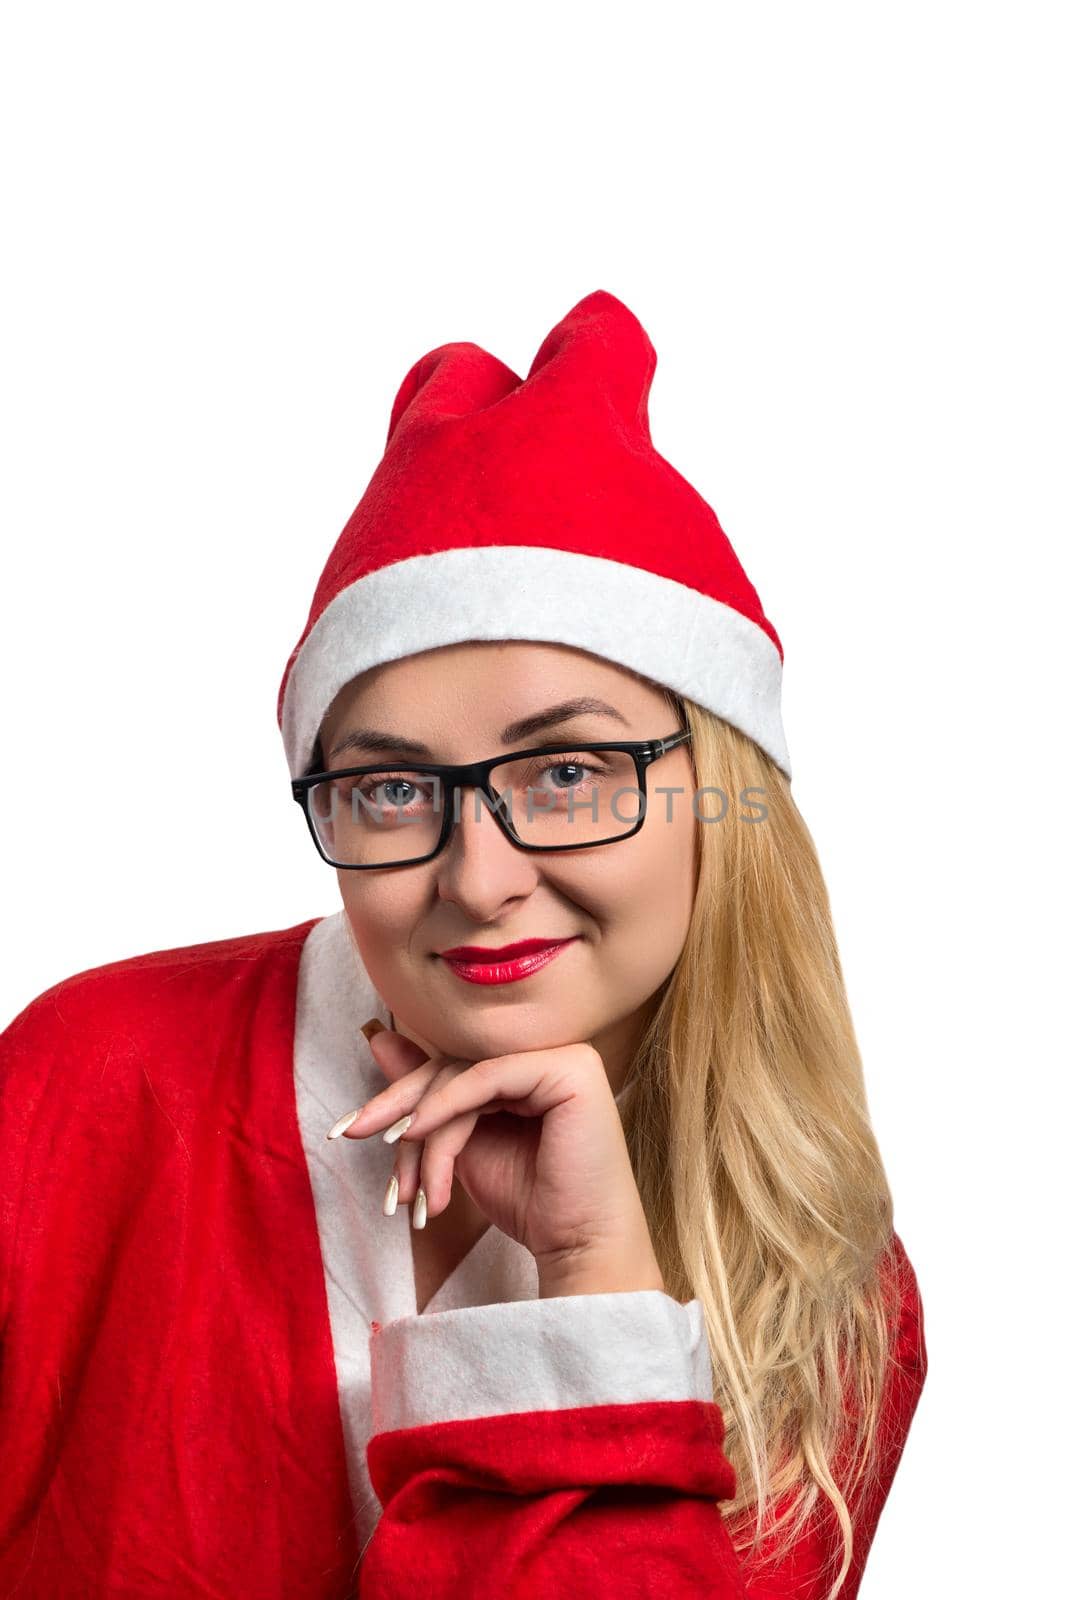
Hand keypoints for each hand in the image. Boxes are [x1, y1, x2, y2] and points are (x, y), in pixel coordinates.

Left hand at [330, 1027, 664, 1286]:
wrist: (580, 1247)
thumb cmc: (530, 1202)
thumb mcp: (461, 1145)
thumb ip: (427, 1096)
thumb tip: (377, 1037)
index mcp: (528, 1068)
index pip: (451, 1069)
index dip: (399, 1097)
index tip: (347, 1128)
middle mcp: (549, 1053)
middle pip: (453, 1067)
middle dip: (397, 1106)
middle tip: (350, 1133)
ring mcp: (564, 1057)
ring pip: (463, 1074)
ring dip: (421, 1129)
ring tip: (406, 1184)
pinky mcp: (571, 1069)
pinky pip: (487, 1077)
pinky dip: (444, 1108)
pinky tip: (416, 1136)